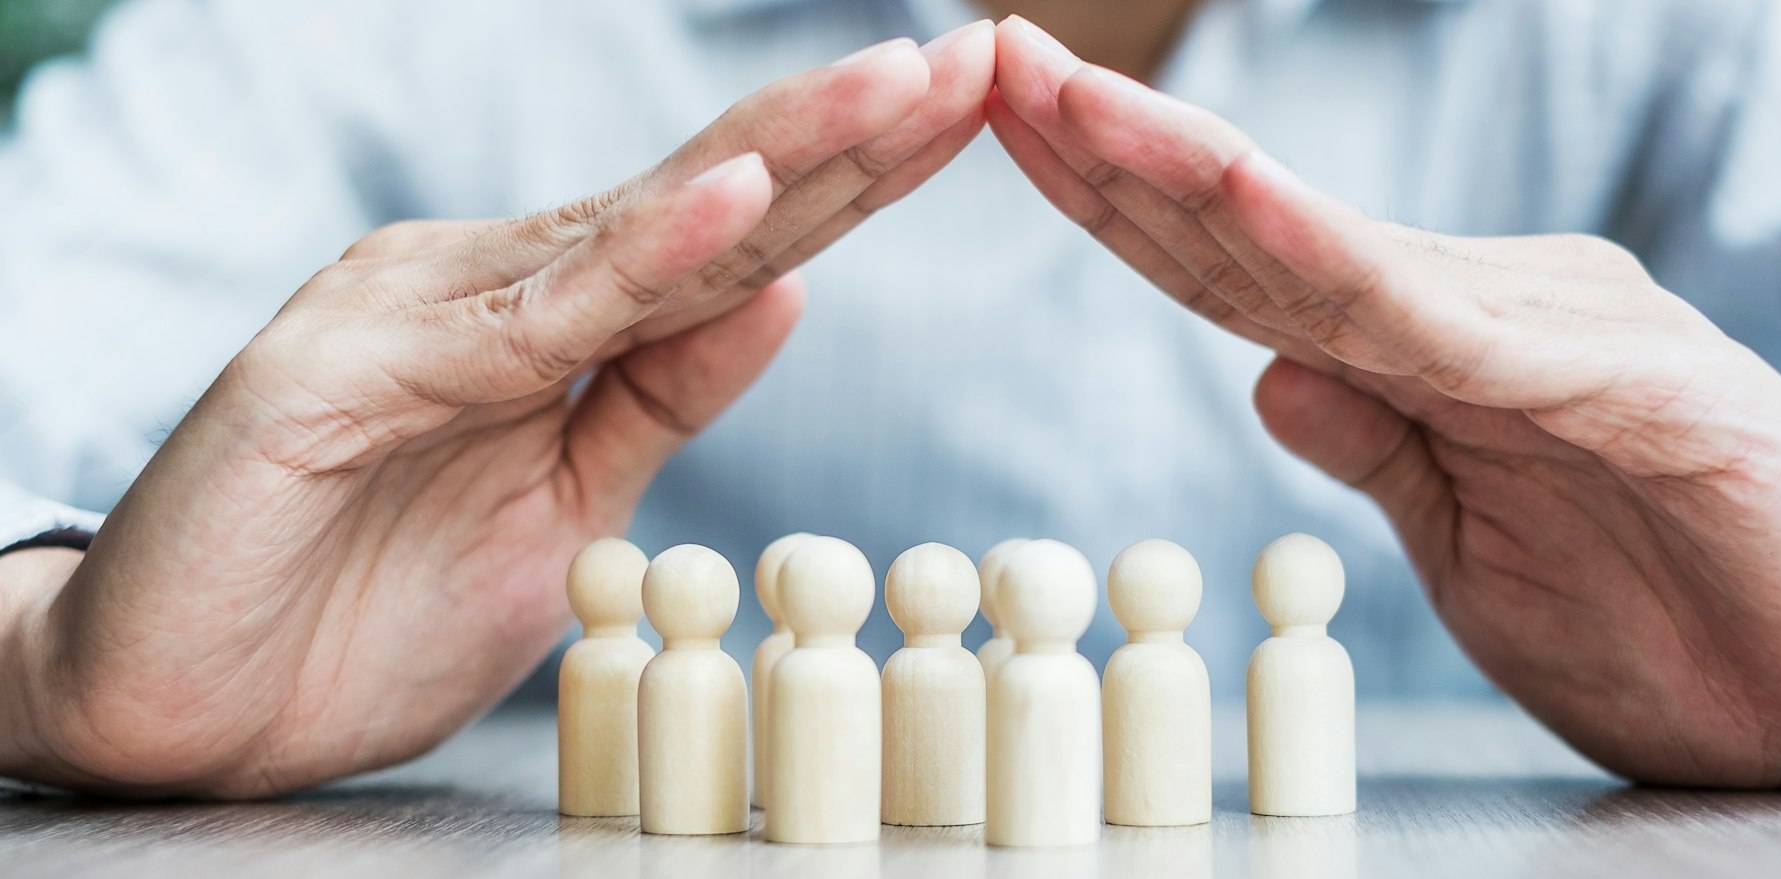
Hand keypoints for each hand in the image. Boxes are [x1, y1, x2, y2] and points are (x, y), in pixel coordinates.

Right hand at [0, 23, 995, 796]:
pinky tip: (742, 202)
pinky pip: (526, 317)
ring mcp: (417, 313)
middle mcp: (493, 289)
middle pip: (705, 202)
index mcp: (550, 323)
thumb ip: (660, 398)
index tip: (968, 120)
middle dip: (849, 134)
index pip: (733, 239)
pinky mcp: (345, 367)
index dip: (854, 179)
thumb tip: (783, 288)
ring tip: (898, 89)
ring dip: (780, 154)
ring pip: (633, 229)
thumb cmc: (359, 610)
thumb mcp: (567, 509)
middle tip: (976, 63)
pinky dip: (642, 256)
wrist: (178, 703)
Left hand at [990, 17, 1780, 786]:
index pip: (1240, 268)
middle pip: (1258, 231)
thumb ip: (1379, 442)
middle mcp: (1482, 308)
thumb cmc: (1671, 618)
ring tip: (1064, 100)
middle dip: (1112, 150)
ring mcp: (1556, 331)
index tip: (1004, 133)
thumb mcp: (1471, 547)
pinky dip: (1332, 260)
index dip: (1117, 201)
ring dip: (1187, 174)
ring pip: (1333, 250)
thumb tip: (1262, 372)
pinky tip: (1233, 203)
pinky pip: (1447, 323)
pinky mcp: (1629, 385)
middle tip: (988, 58)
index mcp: (1435, 348)